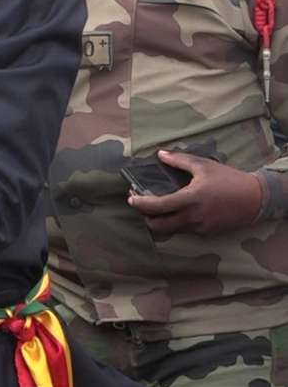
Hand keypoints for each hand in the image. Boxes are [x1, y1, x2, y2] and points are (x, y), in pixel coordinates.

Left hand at [128, 150, 263, 234]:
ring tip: (156, 205)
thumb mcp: (203, 165)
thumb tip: (160, 154)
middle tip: (140, 203)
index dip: (139, 204)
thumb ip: (179, 160)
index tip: (131, 197)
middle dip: (145, 216)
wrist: (256, 199)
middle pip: (157, 225)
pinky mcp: (206, 232)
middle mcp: (192, 217)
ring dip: (159, 220)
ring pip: (170, 230)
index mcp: (189, 200)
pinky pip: (184, 229)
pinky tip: (175, 209)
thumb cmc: (229, 179)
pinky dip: (174, 222)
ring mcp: (199, 227)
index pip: (156, 207)